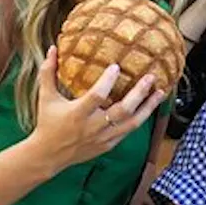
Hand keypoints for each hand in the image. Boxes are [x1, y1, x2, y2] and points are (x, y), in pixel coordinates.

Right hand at [30, 46, 165, 173]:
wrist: (49, 155)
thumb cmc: (48, 122)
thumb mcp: (45, 97)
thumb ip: (49, 73)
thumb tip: (53, 48)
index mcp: (77, 114)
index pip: (97, 96)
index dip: (108, 81)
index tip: (116, 66)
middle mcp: (93, 127)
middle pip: (122, 111)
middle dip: (139, 94)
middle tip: (150, 77)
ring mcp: (103, 138)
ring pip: (132, 123)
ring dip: (148, 107)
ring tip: (159, 92)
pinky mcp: (109, 145)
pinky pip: (129, 131)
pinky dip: (140, 118)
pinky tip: (149, 106)